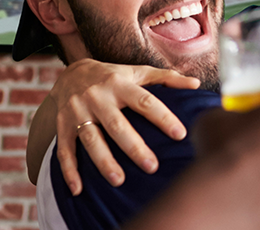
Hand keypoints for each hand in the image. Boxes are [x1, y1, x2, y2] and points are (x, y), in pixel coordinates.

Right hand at [51, 59, 198, 193]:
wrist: (70, 73)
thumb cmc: (113, 76)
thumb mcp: (138, 72)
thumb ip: (167, 79)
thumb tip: (196, 85)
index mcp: (120, 84)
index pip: (145, 101)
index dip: (163, 117)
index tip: (181, 135)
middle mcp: (97, 97)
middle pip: (117, 124)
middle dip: (134, 146)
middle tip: (152, 166)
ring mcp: (78, 111)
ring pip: (91, 139)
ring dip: (103, 161)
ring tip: (118, 180)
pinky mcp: (62, 125)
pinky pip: (64, 150)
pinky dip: (69, 170)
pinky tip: (78, 188)